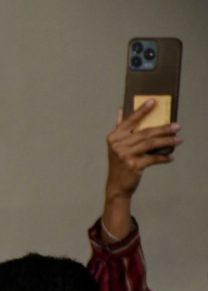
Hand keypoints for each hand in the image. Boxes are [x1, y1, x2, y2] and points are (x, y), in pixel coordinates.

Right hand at [101, 101, 181, 240]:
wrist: (116, 186)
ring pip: (151, 144)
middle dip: (164, 129)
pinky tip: (170, 157)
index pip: (130, 121)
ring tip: (179, 139)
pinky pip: (153, 158)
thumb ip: (120, 128)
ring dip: (167, 141)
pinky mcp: (133, 166)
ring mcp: (125, 155)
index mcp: (114, 137)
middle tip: (177, 126)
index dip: (142, 110)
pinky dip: (163, 158)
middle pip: (145, 133)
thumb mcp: (116, 145)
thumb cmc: (119, 164)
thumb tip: (120, 109)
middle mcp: (118, 145)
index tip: (153, 101)